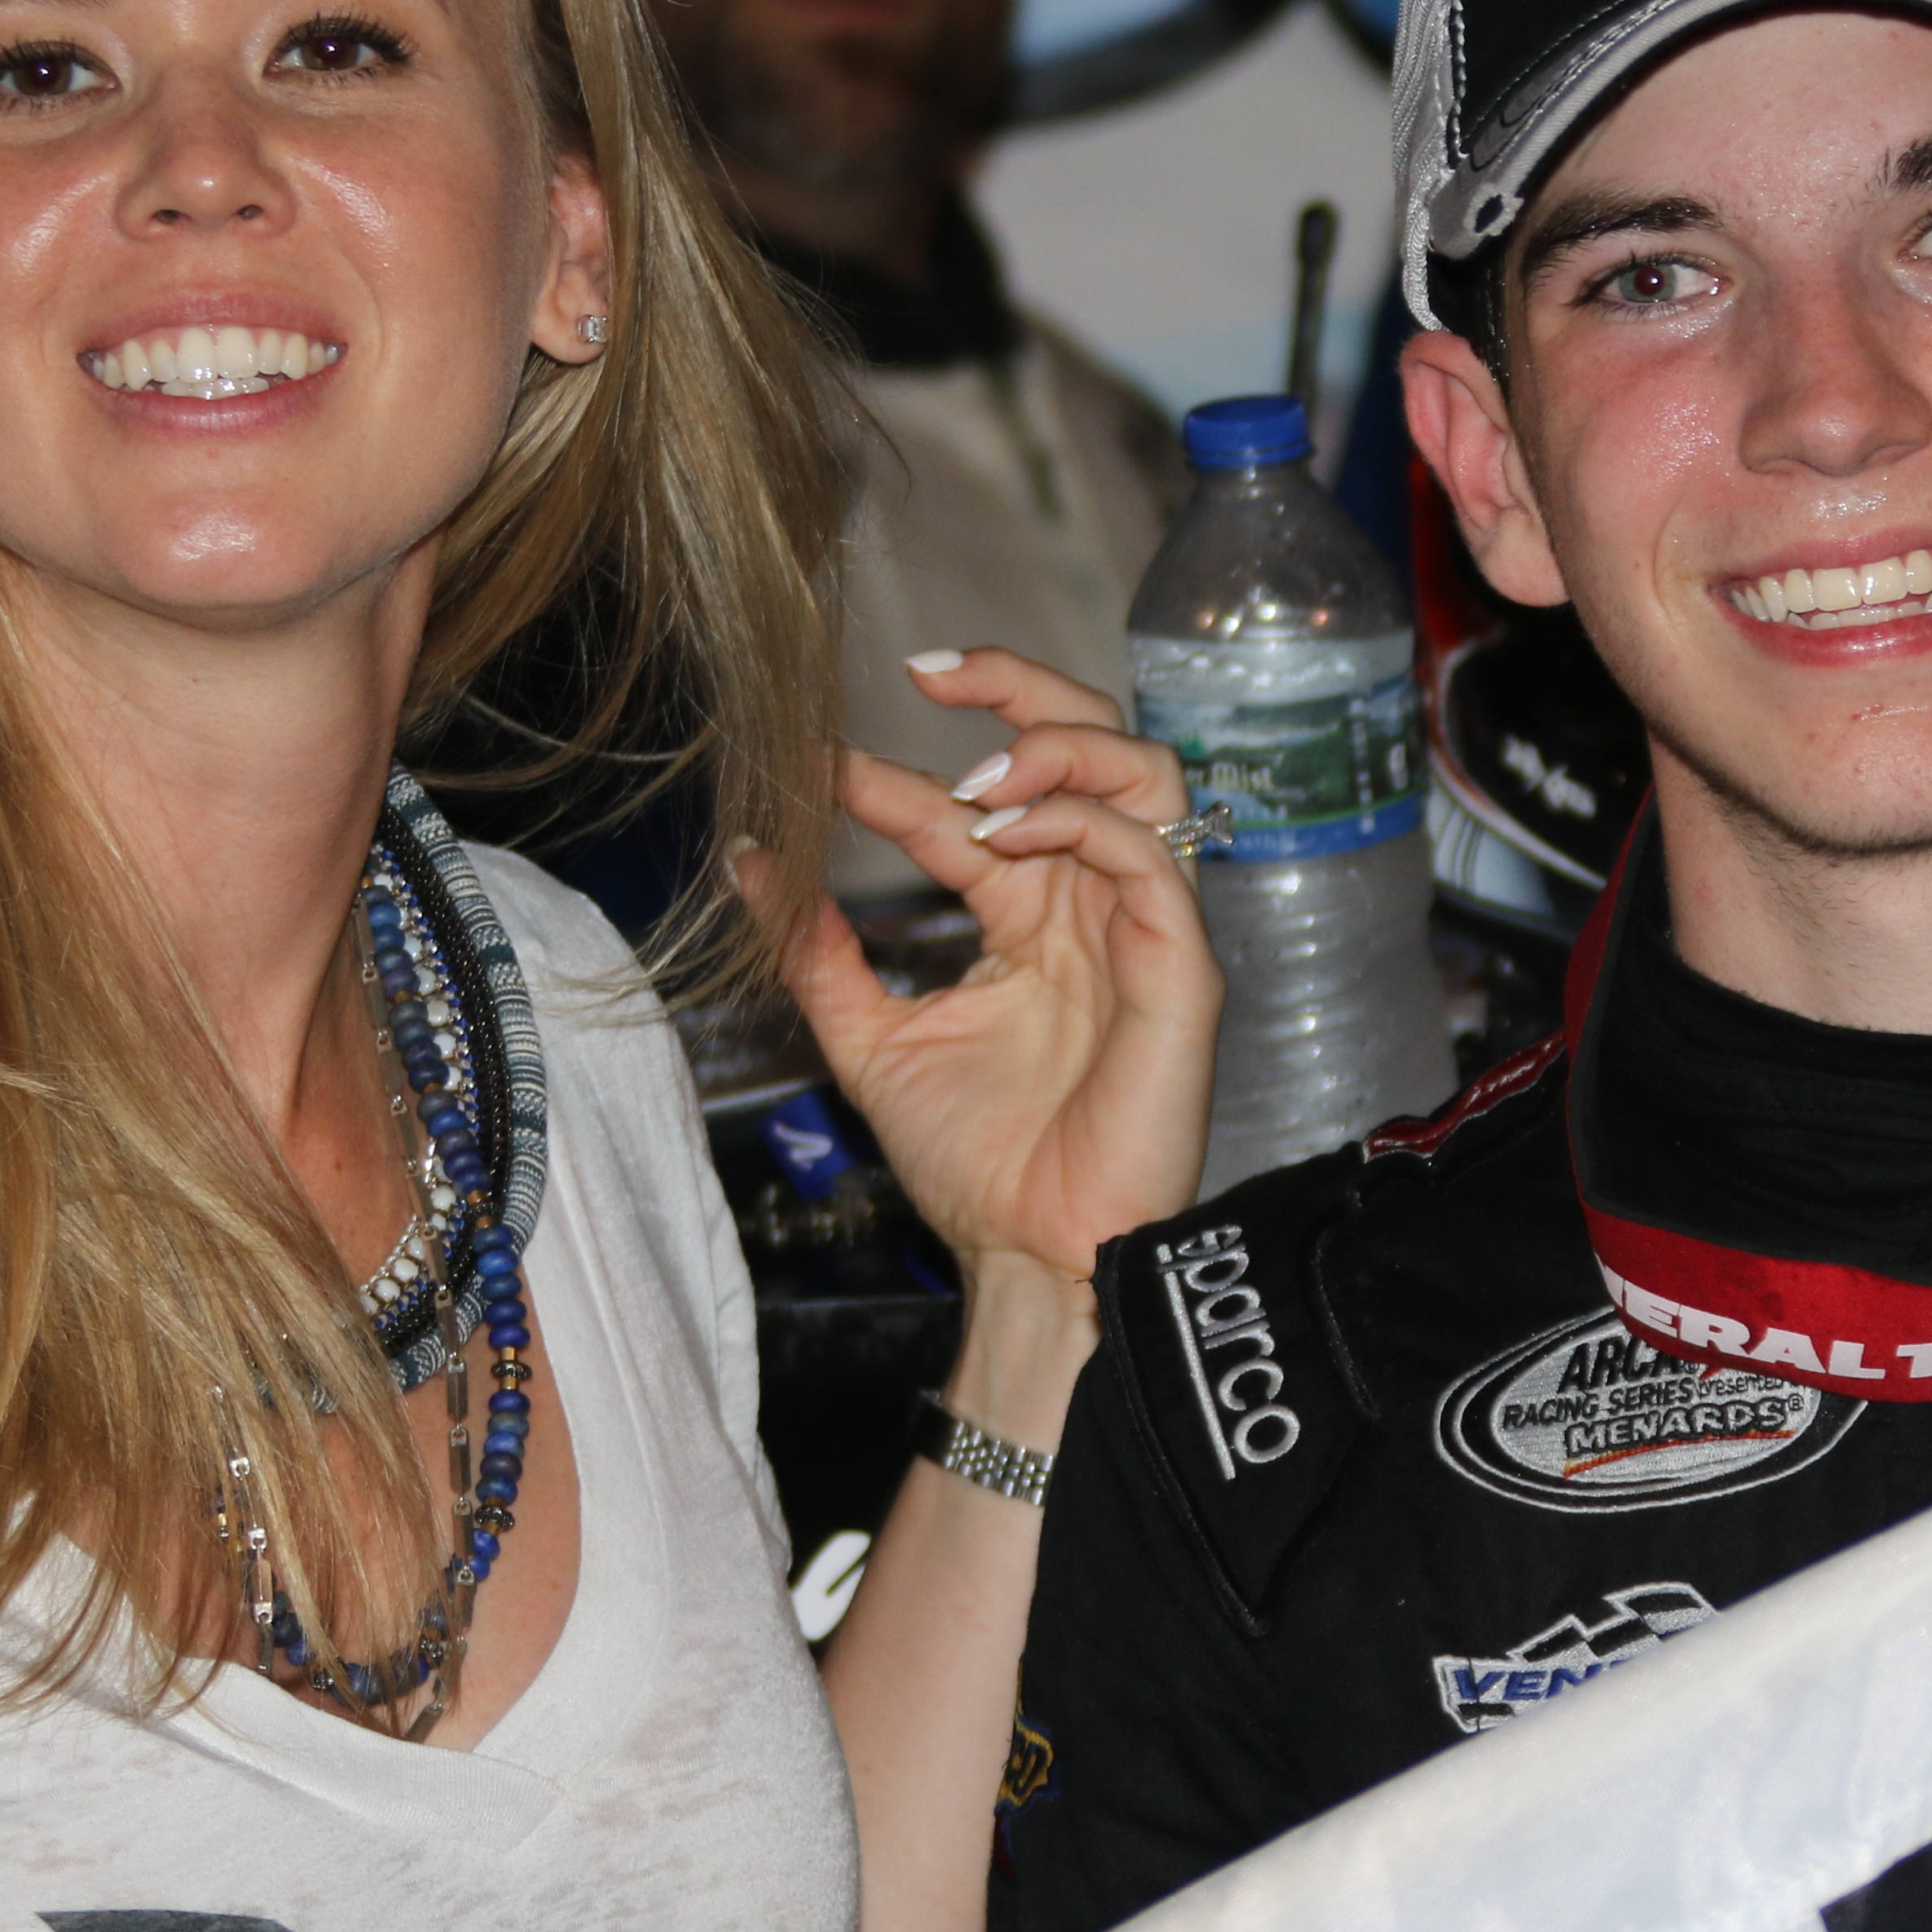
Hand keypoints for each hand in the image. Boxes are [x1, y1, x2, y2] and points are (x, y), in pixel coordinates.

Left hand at [757, 648, 1221, 1340]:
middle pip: (1094, 740)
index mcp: (1032, 914)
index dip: (895, 770)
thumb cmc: (974, 1165)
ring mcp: (1146, 929)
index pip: (974, 805)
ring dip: (1058, 747)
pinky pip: (1153, 859)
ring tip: (973, 778)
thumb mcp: (870, 1039)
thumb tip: (748, 857)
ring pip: (1146, 773)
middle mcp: (1094, 903)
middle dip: (1019, 686)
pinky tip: (1004, 840)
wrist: (1032, 1258)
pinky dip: (1080, 824)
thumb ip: (816, 953)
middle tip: (929, 673)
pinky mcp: (1183, 968)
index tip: (811, 761)